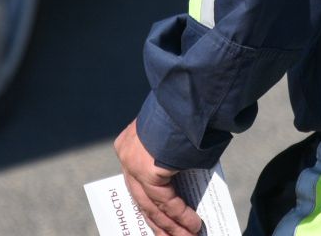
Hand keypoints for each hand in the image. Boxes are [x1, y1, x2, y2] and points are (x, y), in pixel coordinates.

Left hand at [114, 120, 201, 235]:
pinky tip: (194, 225)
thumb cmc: (186, 114)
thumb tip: (182, 187)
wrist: (187, 98)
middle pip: (142, 199)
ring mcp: (134, 164)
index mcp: (129, 144)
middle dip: (161, 224)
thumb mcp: (173, 139)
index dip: (151, 207)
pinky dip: (182, 215)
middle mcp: (126, 155)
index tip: (160, 223)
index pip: (137, 184)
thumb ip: (170, 162)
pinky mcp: (147, 171)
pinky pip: (166, 201)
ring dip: (173, 226)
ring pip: (152, 206)